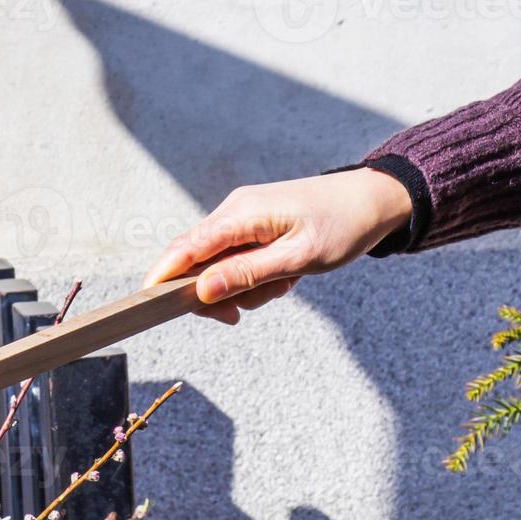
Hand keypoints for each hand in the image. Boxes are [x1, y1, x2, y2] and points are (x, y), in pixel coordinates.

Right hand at [144, 168, 411, 322]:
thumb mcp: (298, 259)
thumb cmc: (342, 227)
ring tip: (283, 285)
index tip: (146, 301)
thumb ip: (248, 274)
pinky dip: (255, 278)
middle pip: (196, 261)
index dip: (163, 274)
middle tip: (239, 316)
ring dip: (244, 289)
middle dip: (215, 294)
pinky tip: (284, 277)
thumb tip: (203, 290)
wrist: (374, 202)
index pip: (188, 246)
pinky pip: (237, 261)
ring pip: (218, 267)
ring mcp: (243, 219)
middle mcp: (235, 211)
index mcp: (242, 214)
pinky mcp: (253, 227)